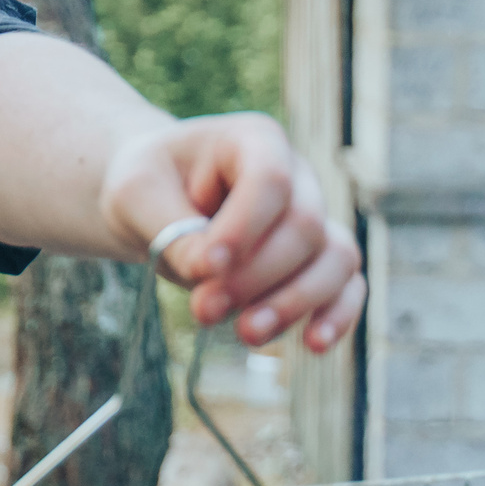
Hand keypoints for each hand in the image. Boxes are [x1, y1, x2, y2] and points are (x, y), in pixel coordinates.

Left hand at [99, 112, 365, 352]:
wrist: (154, 205)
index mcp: (253, 140)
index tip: (206, 268)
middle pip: (304, 225)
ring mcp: (313, 215)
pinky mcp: (315, 259)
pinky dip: (337, 315)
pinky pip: (347, 285)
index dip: (244, 228)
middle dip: (256, 276)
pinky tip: (311, 344)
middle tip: (202, 310)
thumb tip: (209, 273)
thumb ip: (170, 231)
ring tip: (246, 334)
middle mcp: (296, 174)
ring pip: (336, 258)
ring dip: (295, 301)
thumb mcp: (137, 198)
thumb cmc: (147, 188)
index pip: (270, 180)